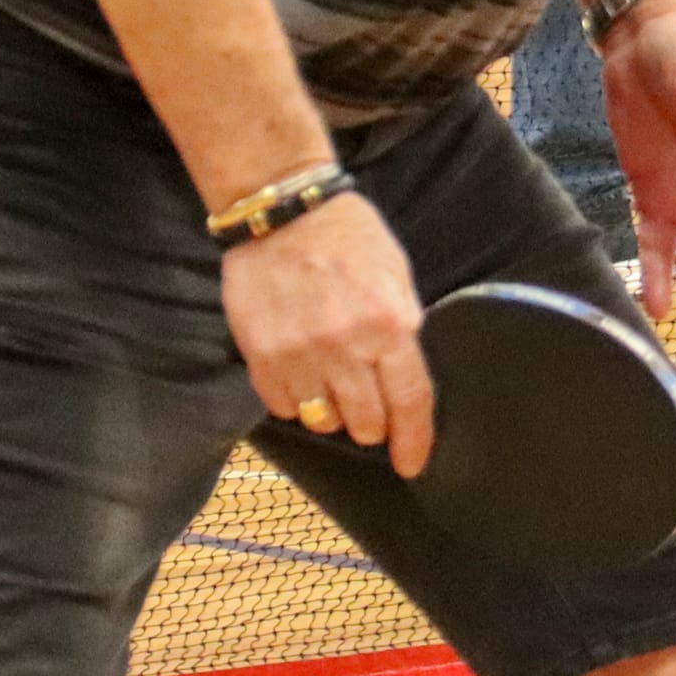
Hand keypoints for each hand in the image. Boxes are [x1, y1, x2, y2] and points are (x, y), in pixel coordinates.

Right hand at [221, 193, 434, 476]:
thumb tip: (406, 379)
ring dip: (331, 409)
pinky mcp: (262, 357)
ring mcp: (300, 355)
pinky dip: (294, 397)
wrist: (281, 212)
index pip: (410, 401)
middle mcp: (346, 346)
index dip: (414, 440)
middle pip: (367, 423)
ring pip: (323, 421)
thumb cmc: (347, 236)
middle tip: (367, 400)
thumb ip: (403, 325)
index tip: (411, 463)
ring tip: (329, 378)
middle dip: (372, 420)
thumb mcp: (395, 273)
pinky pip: (283, 406)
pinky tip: (298, 368)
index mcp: (389, 323)